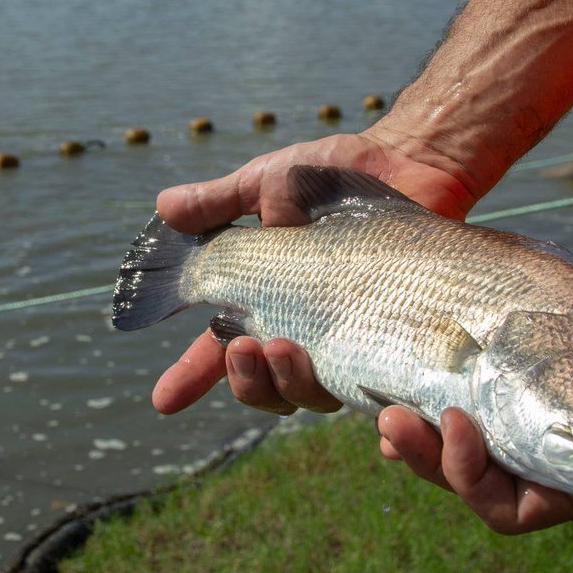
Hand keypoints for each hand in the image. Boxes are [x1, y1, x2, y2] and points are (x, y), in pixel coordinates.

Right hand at [151, 129, 477, 415]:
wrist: (409, 163)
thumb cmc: (335, 176)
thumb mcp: (269, 183)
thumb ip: (219, 203)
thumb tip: (163, 207)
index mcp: (264, 299)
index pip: (217, 350)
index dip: (190, 378)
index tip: (166, 400)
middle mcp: (301, 329)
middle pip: (262, 385)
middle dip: (244, 380)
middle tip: (242, 348)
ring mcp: (346, 340)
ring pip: (311, 394)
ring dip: (289, 382)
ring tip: (284, 345)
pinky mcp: (392, 343)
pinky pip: (379, 394)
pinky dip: (366, 410)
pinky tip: (361, 400)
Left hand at [378, 260, 572, 572]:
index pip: (503, 505)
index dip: (464, 477)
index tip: (449, 423)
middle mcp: (556, 455)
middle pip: (472, 474)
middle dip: (425, 454)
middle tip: (387, 418)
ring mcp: (546, 412)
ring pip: (471, 431)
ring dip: (427, 423)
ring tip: (385, 404)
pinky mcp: (544, 368)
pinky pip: (486, 383)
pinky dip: (453, 379)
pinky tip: (420, 358)